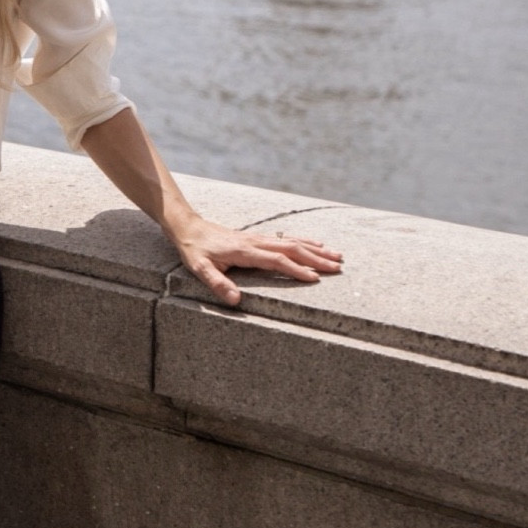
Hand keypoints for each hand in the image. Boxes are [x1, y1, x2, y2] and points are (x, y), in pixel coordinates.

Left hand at [171, 216, 342, 307]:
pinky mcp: (258, 238)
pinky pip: (287, 239)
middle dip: (317, 259)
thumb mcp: (200, 269)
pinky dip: (305, 242)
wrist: (189, 227)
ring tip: (337, 256)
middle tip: (338, 267)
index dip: (296, 270)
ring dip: (316, 249)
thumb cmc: (195, 250)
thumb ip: (217, 284)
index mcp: (245, 251)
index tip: (315, 278)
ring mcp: (259, 238)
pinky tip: (316, 245)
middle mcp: (256, 242)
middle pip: (293, 249)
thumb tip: (236, 300)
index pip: (277, 261)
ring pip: (293, 242)